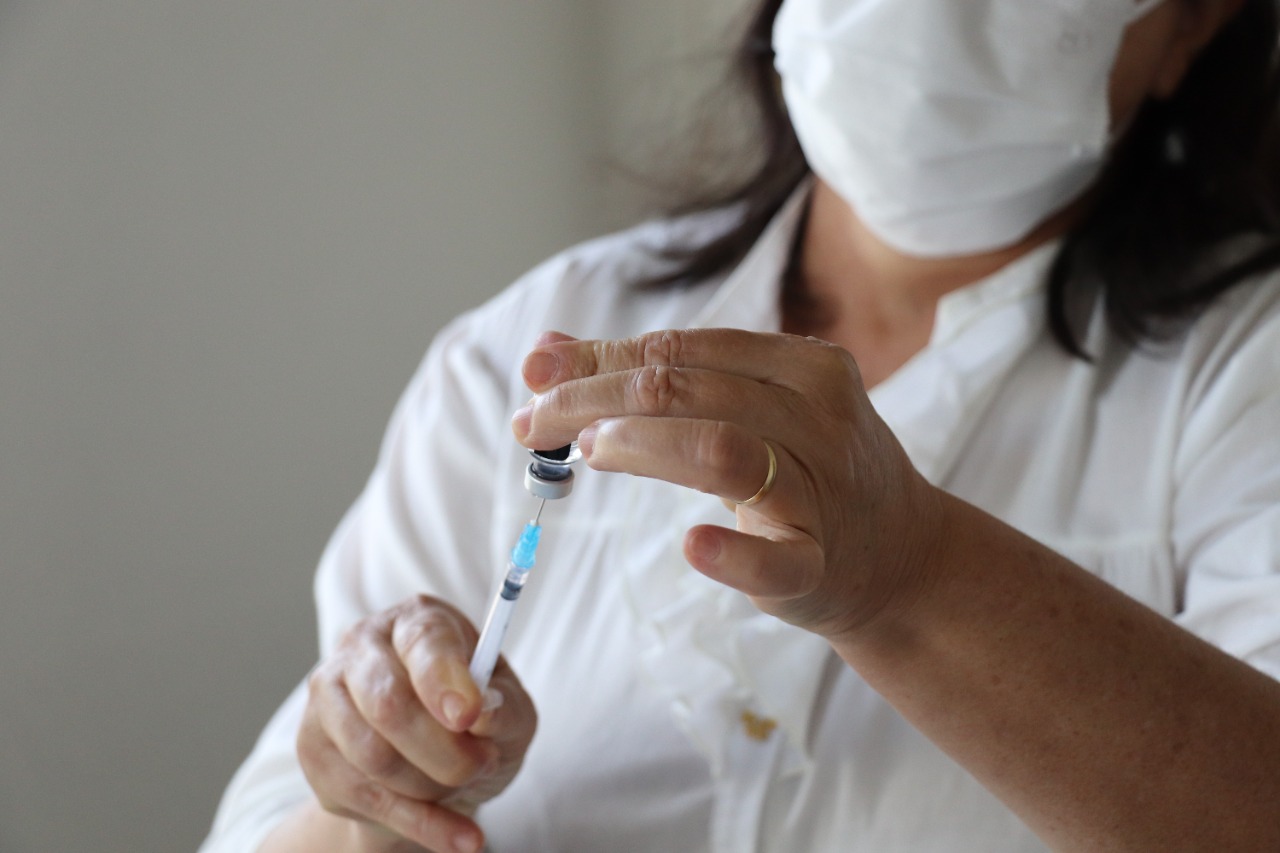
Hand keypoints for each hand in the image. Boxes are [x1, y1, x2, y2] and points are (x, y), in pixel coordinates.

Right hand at [296, 595, 536, 852]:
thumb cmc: (478, 722)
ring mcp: (328, 695)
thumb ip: (505, 708)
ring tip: (464, 785)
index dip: (445, 680)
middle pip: (387, 703)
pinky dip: (420, 824)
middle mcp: (363, 645)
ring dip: (431, 786)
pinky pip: (363, 796)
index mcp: (418, 620)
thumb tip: (482, 712)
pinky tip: (459, 837)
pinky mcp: (314, 749)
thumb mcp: (511, 711)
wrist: (439, 768)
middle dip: (443, 750)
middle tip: (482, 766)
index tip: (468, 717)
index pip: (424, 642)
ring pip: (372, 755)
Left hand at [511, 329, 943, 642]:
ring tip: (585, 452)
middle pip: (689, 389)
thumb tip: (546, 353)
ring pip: (722, 450)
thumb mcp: (747, 408)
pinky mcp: (820, 565)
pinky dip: (733, 553)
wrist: (903, 555)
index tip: (536, 380)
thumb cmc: (809, 471)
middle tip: (535, 422)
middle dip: (596, 399)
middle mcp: (819, 416)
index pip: (683, 347)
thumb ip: (655, 377)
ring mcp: (823, 491)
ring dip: (641, 447)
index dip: (601, 360)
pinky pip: (776, 558)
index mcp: (803, 365)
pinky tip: (692, 545)